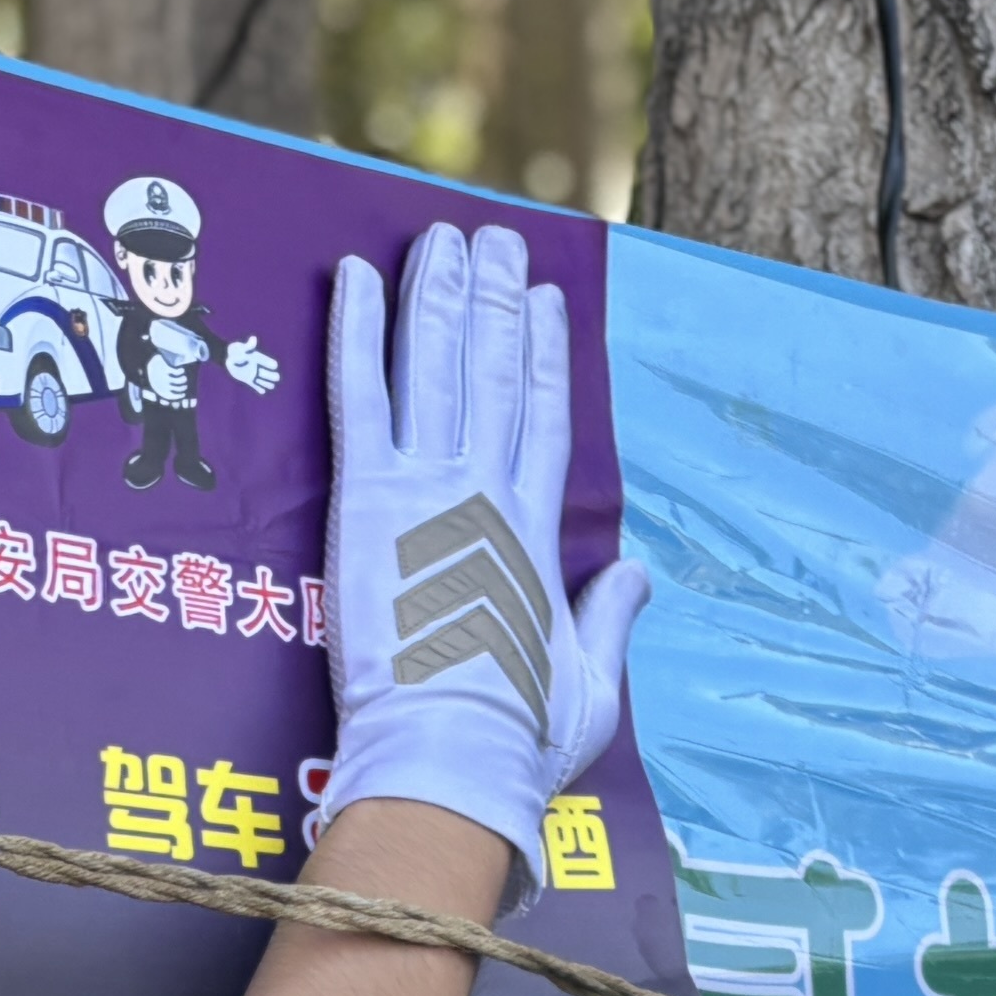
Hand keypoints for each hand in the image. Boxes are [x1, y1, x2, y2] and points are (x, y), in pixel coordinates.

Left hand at [221, 333, 281, 394]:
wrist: (227, 357)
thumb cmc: (235, 351)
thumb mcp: (241, 348)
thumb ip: (248, 346)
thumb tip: (254, 339)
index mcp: (257, 359)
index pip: (267, 361)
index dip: (270, 363)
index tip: (274, 365)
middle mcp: (257, 367)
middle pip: (267, 373)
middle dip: (272, 376)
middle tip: (277, 378)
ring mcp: (253, 373)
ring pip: (262, 380)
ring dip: (267, 383)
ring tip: (272, 386)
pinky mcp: (248, 379)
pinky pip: (254, 385)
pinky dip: (258, 388)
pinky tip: (263, 391)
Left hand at [316, 218, 649, 877]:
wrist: (453, 759)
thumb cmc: (518, 742)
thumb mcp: (588, 681)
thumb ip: (609, 616)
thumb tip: (638, 571)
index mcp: (536, 535)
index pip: (544, 421)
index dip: (546, 355)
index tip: (546, 301)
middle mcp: (486, 494)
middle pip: (495, 374)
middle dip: (494, 302)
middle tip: (491, 240)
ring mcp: (428, 489)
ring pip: (437, 367)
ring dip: (438, 295)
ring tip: (442, 236)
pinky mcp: (369, 498)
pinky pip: (360, 396)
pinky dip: (357, 332)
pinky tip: (358, 274)